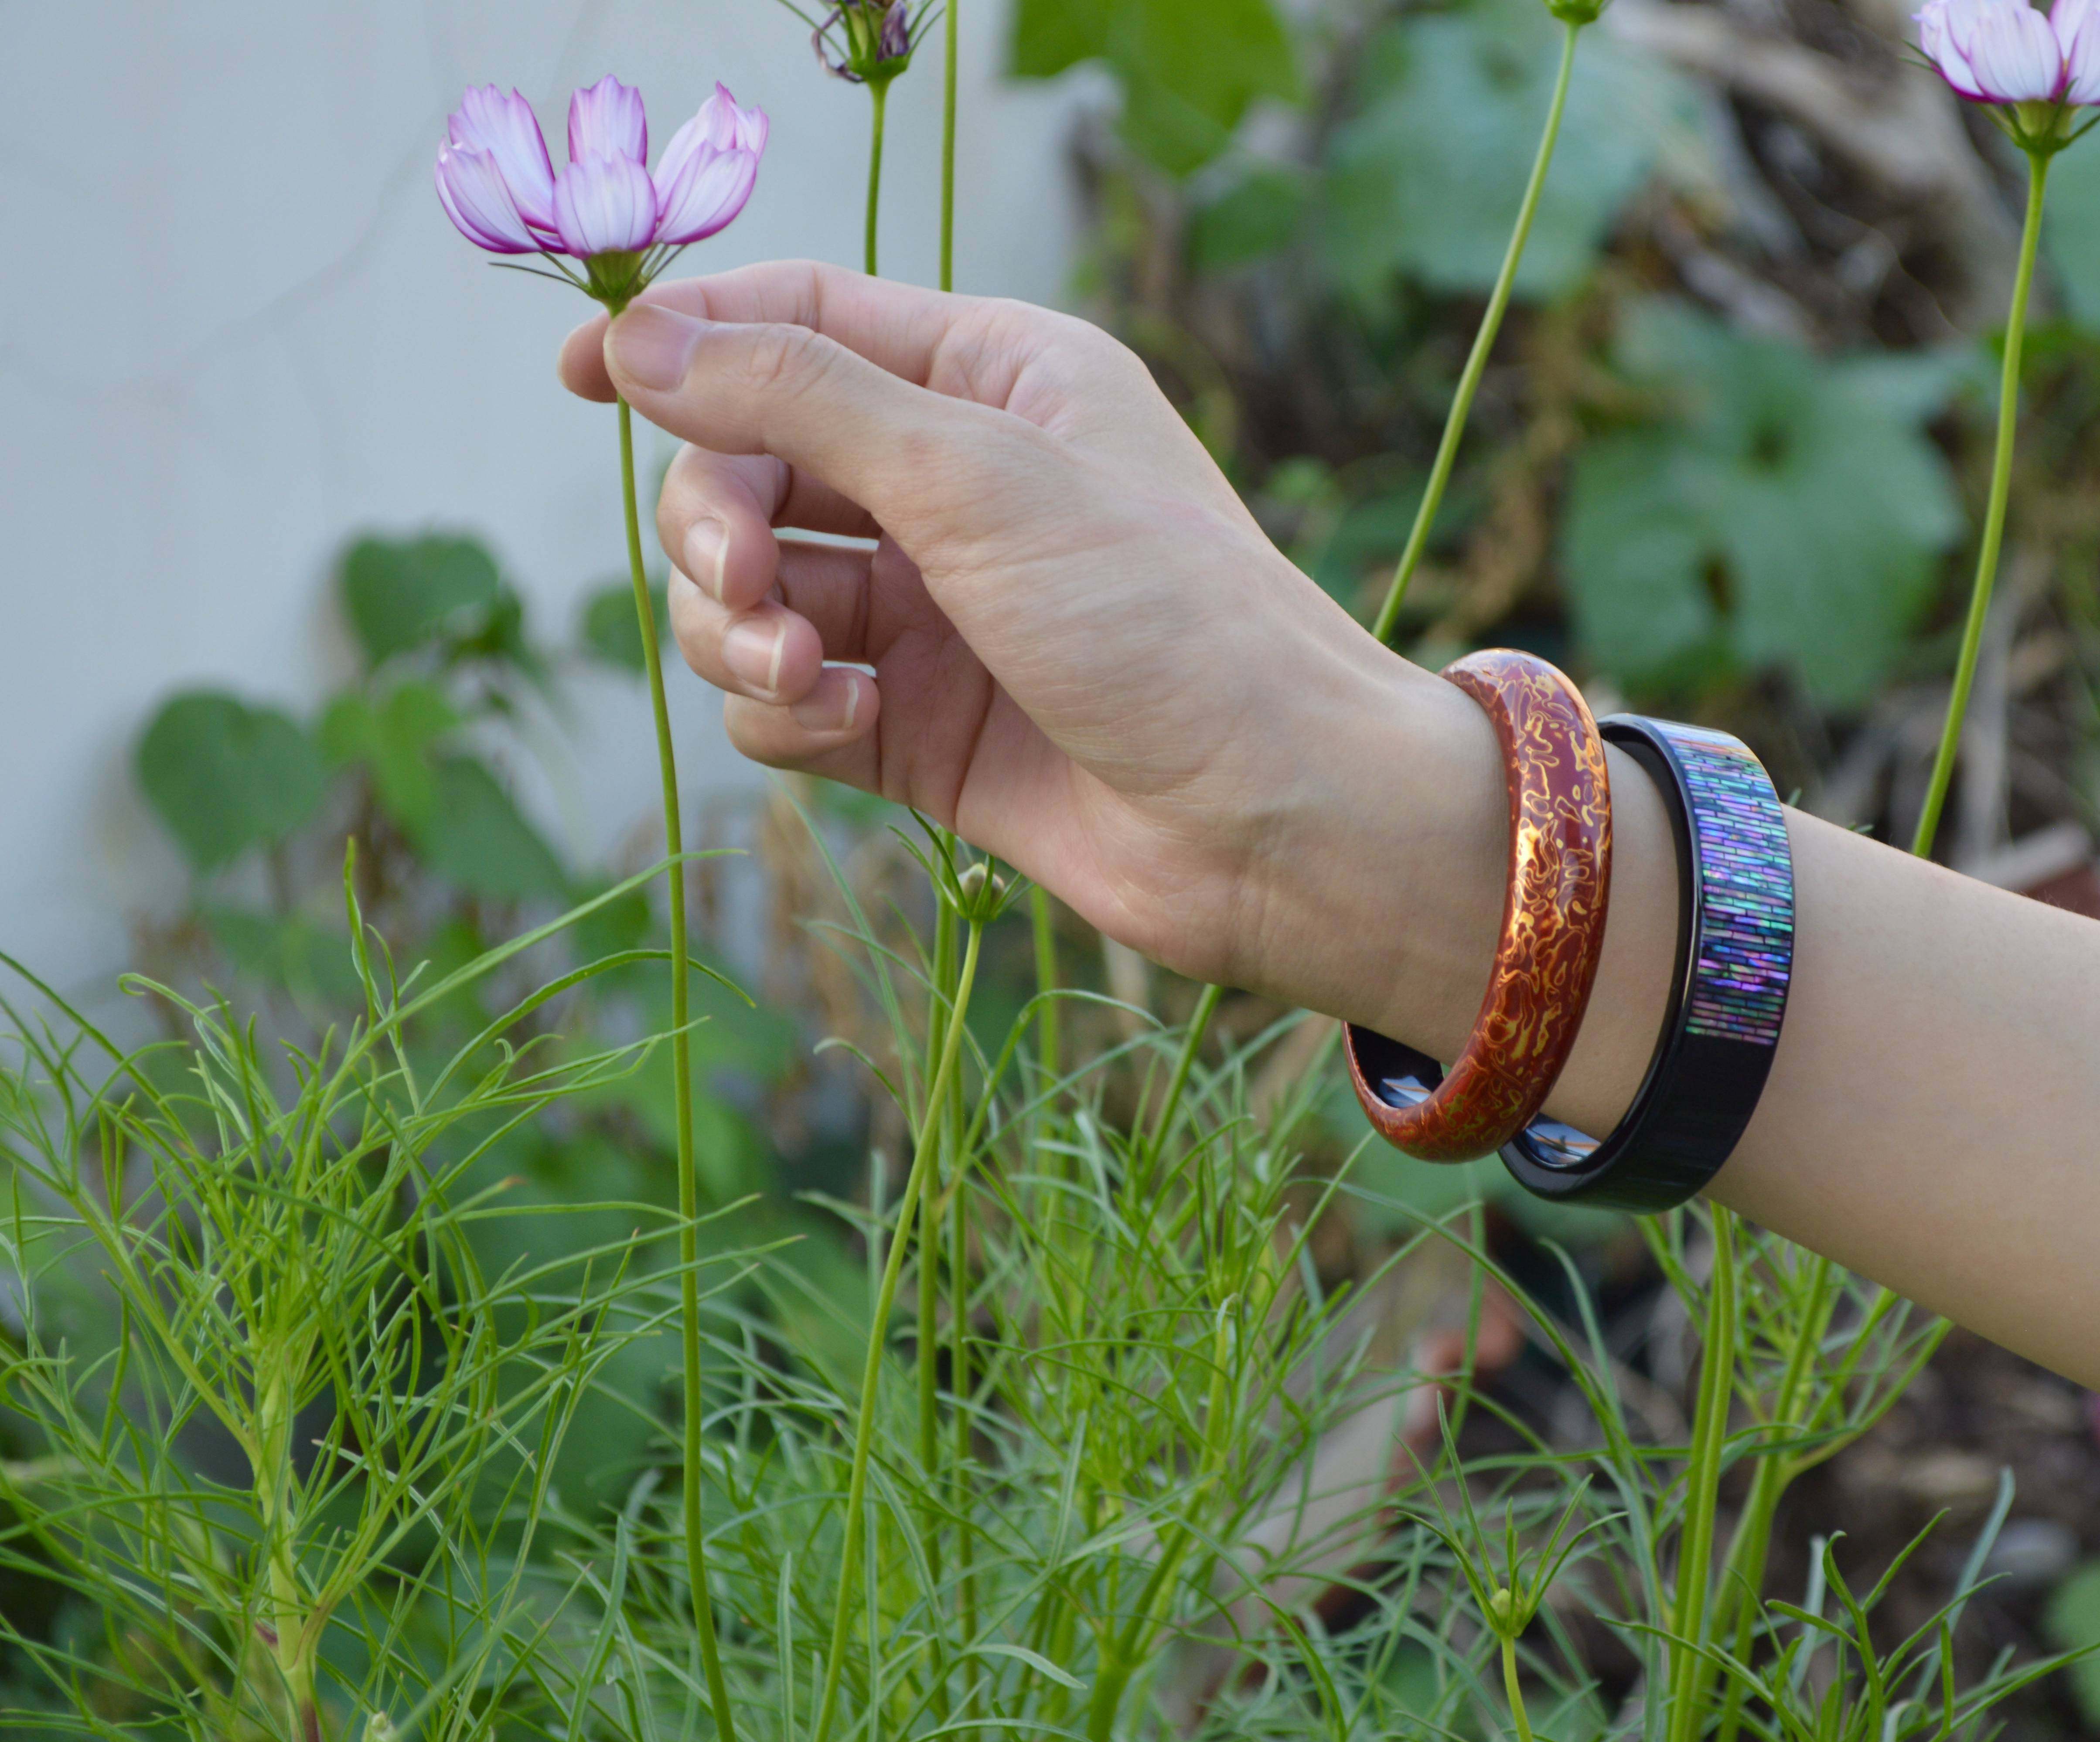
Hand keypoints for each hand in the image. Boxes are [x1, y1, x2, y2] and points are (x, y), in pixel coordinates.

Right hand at [556, 261, 1509, 1041]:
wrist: (1273, 818)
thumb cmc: (1167, 620)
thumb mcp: (978, 474)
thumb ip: (801, 397)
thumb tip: (643, 338)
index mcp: (992, 381)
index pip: (799, 324)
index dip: (683, 342)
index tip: (584, 379)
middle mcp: (955, 487)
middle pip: (747, 465)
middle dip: (716, 521)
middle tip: (750, 577)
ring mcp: (932, 612)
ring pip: (751, 592)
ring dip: (743, 629)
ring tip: (810, 675)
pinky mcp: (915, 728)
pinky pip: (784, 704)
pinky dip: (786, 716)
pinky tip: (850, 728)